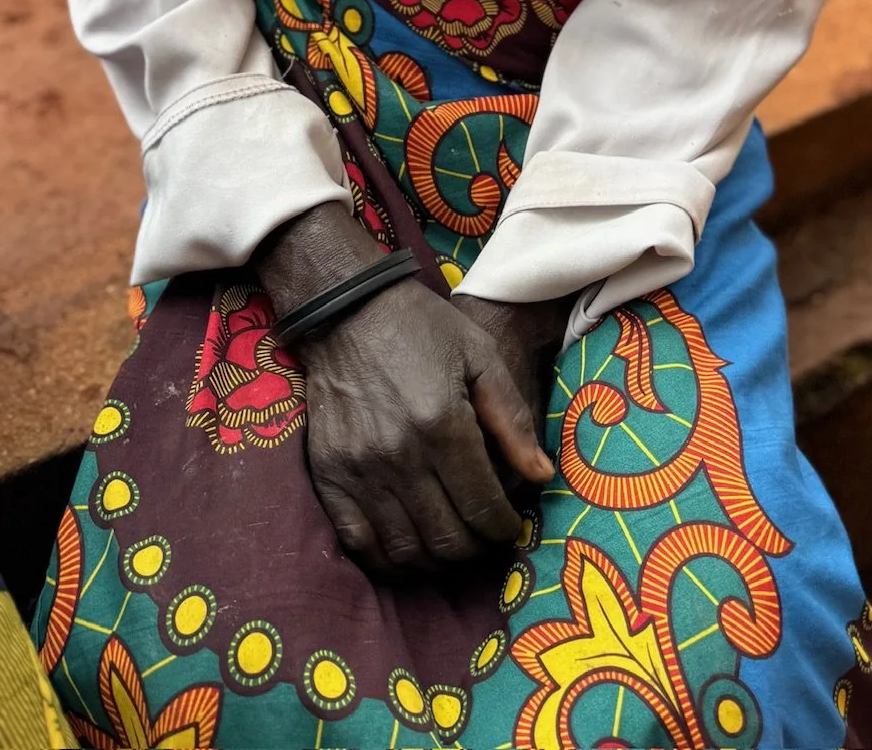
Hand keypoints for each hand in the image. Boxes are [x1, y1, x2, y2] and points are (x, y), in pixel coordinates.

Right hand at [253, 204, 552, 573]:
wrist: (346, 310)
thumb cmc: (422, 328)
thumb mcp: (480, 356)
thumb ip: (512, 419)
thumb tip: (542, 477)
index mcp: (444, 425)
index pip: (483, 509)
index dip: (505, 529)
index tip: (510, 525)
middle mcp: (401, 456)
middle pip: (448, 539)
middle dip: (476, 548)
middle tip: (483, 536)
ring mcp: (360, 470)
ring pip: (406, 551)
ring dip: (436, 559)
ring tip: (450, 542)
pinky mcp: (329, 475)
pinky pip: (359, 542)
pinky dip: (387, 557)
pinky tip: (407, 546)